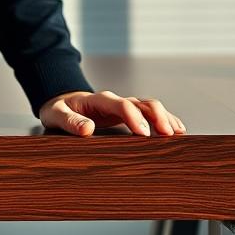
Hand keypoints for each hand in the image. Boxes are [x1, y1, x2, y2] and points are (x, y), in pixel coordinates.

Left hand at [38, 89, 186, 136]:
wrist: (61, 103)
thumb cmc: (58, 110)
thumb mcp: (56, 115)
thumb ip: (69, 121)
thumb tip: (87, 129)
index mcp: (98, 100)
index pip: (121, 104)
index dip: (134, 117)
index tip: (143, 133)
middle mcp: (114, 101)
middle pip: (141, 102)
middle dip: (156, 116)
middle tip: (167, 135)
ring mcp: (123, 106)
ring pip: (149, 107)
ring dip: (164, 118)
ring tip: (178, 133)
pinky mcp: (127, 114)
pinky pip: (149, 114)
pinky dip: (164, 120)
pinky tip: (177, 130)